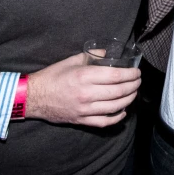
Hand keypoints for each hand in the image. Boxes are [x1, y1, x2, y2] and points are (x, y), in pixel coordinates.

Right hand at [26, 53, 140, 127]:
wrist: (35, 96)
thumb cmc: (53, 76)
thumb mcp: (71, 60)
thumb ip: (92, 56)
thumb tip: (109, 53)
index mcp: (84, 76)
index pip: (115, 76)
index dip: (130, 74)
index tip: (136, 72)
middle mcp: (86, 93)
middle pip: (118, 91)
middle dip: (133, 86)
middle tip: (138, 81)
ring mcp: (84, 109)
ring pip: (114, 107)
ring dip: (128, 99)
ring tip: (133, 93)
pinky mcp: (81, 120)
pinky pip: (104, 122)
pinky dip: (116, 117)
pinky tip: (123, 111)